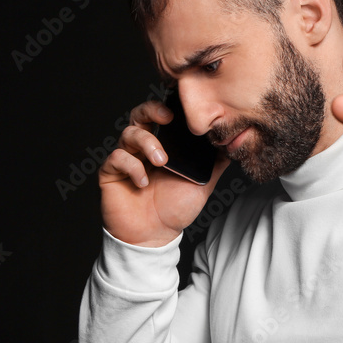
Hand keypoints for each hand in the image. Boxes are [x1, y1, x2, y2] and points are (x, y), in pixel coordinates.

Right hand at [99, 100, 228, 246]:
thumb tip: (231, 144)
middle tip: (167, 117)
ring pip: (129, 133)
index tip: (182, 109)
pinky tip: (143, 182)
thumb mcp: (202, 183)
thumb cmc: (175, 209)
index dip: (167, 107)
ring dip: (147, 142)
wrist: (155, 236)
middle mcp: (142, 148)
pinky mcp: (111, 173)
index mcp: (163, 145)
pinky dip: (132, 166)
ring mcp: (126, 158)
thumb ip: (214, 163)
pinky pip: (117, 158)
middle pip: (139, 114)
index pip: (161, 116)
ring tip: (162, 161)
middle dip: (152, 110)